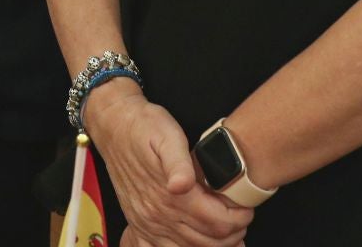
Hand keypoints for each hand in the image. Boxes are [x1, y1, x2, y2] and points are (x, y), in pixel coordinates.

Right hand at [86, 87, 253, 246]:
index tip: (247, 209)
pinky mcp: (139, 223)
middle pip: (207, 241)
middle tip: (241, 220)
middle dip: (232, 235)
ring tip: (229, 235)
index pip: (216, 222)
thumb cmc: (144, 126)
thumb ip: (178, 161)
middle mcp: (157, 214)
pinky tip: (194, 245)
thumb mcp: (166, 134)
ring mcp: (146, 222)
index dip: (239, 220)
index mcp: (171, 195)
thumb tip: (183, 184)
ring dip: (213, 246)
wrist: (114, 126)